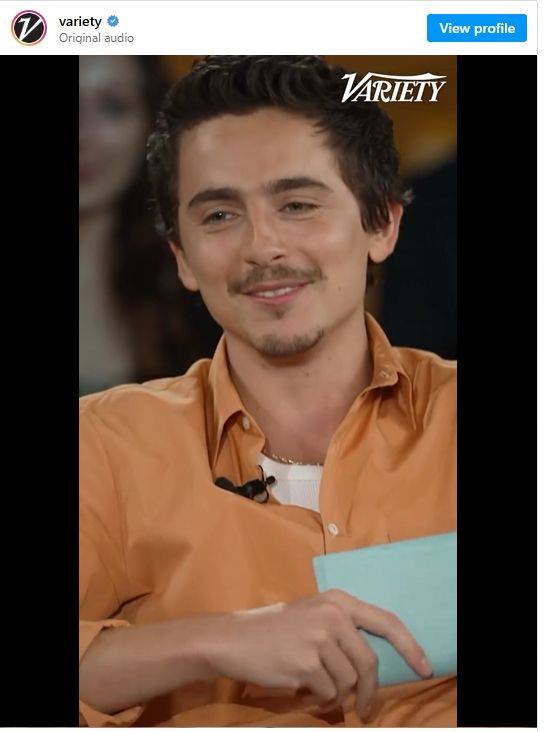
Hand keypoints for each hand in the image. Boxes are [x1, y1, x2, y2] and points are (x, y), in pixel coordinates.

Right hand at [202, 589, 432, 717]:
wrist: (235, 638)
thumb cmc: (276, 629)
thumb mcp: (314, 615)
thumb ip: (343, 629)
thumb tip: (373, 665)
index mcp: (338, 600)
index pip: (386, 622)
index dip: (409, 646)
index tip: (424, 667)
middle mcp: (332, 614)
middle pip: (369, 663)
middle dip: (370, 692)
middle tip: (364, 710)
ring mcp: (319, 637)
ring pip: (348, 682)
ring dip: (336, 694)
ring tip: (315, 686)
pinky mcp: (307, 662)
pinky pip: (328, 693)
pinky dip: (318, 698)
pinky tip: (301, 687)